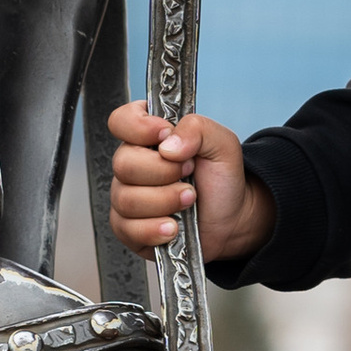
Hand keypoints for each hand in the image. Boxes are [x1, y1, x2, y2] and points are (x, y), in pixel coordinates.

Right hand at [106, 101, 273, 264]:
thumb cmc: (220, 180)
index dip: (138, 127)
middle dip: (164, 172)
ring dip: (165, 201)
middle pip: (123, 164)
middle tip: (189, 175)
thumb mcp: (222, 144)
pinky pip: (128, 229)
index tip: (165, 134)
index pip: (121, 121)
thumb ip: (198, 129)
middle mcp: (132, 165)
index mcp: (148, 138)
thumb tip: (167, 144)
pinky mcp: (127, 228)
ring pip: (127, 199)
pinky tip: (174, 227)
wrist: (230, 220)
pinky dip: (156, 229)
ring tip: (189, 200)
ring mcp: (126, 197)